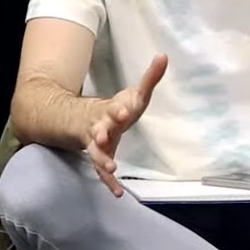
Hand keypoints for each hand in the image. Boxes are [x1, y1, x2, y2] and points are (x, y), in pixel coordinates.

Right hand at [87, 53, 167, 196]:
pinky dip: (109, 183)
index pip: (115, 108)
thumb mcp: (134, 93)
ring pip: (96, 152)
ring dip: (102, 159)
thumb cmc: (116, 108)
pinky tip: (118, 193)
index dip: (119, 109)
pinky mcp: (99, 158)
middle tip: (104, 135)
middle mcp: (101, 126)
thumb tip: (164, 56)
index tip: (125, 110)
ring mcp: (97, 144)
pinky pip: (101, 172)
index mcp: (112, 110)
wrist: (85, 120)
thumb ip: (150, 77)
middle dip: (103, 131)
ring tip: (111, 167)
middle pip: (100, 129)